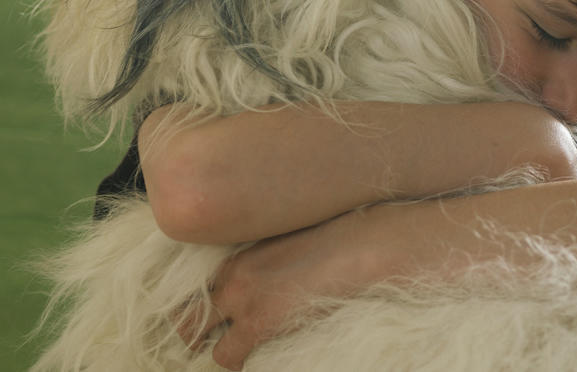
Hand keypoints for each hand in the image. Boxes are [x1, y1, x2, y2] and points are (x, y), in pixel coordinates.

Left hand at [178, 210, 381, 369]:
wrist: (364, 246)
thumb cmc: (343, 241)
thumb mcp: (294, 242)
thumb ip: (270, 262)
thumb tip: (271, 282)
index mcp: (241, 253)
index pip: (198, 288)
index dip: (201, 309)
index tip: (210, 321)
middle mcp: (233, 276)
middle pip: (186, 316)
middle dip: (193, 334)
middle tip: (206, 346)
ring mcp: (243, 299)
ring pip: (201, 341)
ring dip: (219, 350)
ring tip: (237, 355)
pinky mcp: (259, 323)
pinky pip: (228, 357)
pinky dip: (237, 363)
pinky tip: (253, 360)